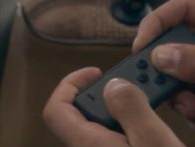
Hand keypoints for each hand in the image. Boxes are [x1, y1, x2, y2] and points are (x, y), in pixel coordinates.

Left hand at [44, 67, 183, 145]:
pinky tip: (153, 132)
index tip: (96, 72)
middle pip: (82, 116)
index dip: (69, 85)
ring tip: (151, 107)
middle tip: (136, 89)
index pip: (56, 110)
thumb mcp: (154, 142)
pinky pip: (117, 142)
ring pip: (102, 130)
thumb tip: (112, 85)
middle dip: (106, 97)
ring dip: (123, 113)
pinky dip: (131, 130)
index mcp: (88, 146)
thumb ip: (131, 110)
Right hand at [133, 0, 194, 121]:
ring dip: (175, 91)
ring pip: (177, 74)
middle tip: (150, 77)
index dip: (158, 20)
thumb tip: (162, 57)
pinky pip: (188, 97)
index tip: (142, 44)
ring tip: (183, 101)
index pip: (181, 8)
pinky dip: (187, 106)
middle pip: (173, 45)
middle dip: (162, 65)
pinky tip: (192, 110)